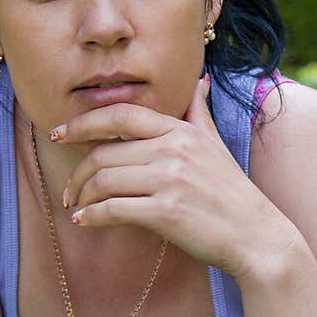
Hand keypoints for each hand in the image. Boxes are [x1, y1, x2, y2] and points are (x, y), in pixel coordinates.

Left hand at [55, 74, 281, 277]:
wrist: (256, 235)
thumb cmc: (232, 192)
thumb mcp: (216, 144)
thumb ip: (198, 112)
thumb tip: (199, 81)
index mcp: (179, 131)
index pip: (120, 114)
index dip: (84, 122)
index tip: (60, 133)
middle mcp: (173, 150)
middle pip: (104, 151)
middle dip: (78, 172)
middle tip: (69, 189)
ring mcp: (170, 181)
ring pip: (104, 179)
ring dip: (82, 195)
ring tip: (76, 207)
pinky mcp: (166, 213)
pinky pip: (114, 209)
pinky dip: (93, 216)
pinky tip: (85, 221)